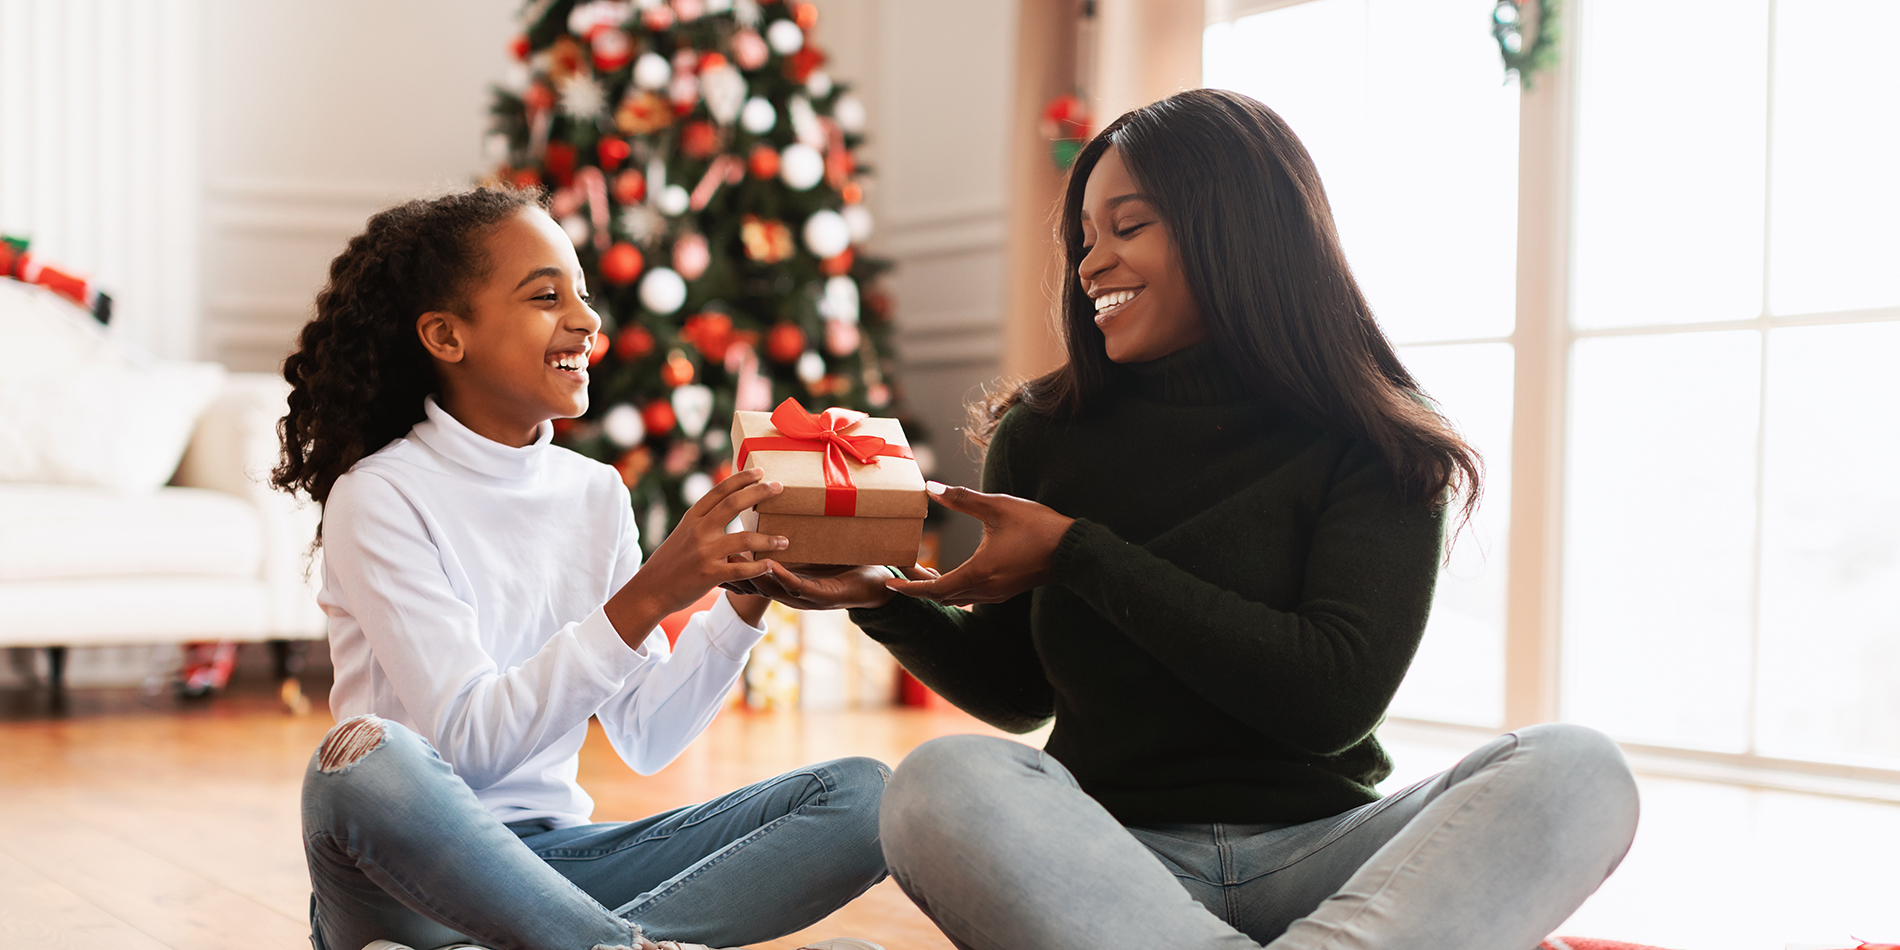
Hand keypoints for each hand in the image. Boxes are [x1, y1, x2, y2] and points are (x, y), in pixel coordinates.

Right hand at [605, 468, 788, 647]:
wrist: (650, 590)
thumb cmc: (670, 562)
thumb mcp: (683, 533)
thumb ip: (703, 521)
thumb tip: (728, 506)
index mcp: (692, 518)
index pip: (719, 491)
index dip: (741, 479)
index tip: (759, 472)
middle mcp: (698, 531)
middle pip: (734, 504)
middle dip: (759, 493)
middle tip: (779, 488)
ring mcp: (704, 552)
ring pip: (744, 539)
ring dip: (769, 539)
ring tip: (785, 541)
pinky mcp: (709, 575)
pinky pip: (741, 570)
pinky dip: (759, 567)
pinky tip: (772, 565)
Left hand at [725, 562, 941, 610]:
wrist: (870, 589)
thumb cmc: (875, 577)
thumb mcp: (890, 573)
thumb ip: (906, 572)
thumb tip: (932, 573)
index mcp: (823, 593)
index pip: (800, 588)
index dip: (784, 577)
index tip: (771, 564)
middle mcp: (805, 595)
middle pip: (773, 588)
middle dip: (751, 576)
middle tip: (732, 559)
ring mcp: (795, 591)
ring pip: (762, 585)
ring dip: (742, 574)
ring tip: (721, 558)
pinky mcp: (788, 584)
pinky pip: (762, 578)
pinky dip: (746, 568)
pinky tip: (732, 559)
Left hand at [886, 482, 1073, 605]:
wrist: (1073, 548)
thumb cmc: (1037, 526)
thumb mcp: (997, 506)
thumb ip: (961, 498)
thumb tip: (930, 487)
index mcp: (979, 572)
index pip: (933, 589)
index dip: (909, 588)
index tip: (890, 582)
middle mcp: (985, 589)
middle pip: (942, 596)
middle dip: (919, 587)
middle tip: (902, 571)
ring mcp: (996, 593)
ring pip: (957, 597)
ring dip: (937, 588)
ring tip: (922, 571)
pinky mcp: (1005, 591)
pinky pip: (971, 595)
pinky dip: (954, 588)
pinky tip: (952, 574)